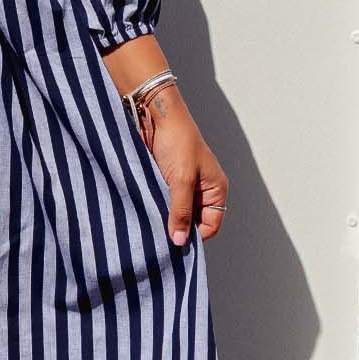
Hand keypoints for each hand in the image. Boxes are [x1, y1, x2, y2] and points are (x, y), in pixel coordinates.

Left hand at [139, 91, 228, 244]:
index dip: (195, 236)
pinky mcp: (162, 181)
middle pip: (192, 221)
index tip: (174, 244)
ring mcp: (181, 186)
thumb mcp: (181, 180)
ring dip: (164, 220)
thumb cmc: (176, 142)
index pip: (210, 225)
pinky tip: (143, 216)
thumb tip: (179, 242)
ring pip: (175, 213)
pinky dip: (154, 210)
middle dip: (178, 229)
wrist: (154, 115)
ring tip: (150, 229)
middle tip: (160, 241)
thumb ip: (181, 211)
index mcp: (215, 188)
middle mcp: (200, 190)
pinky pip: (161, 203)